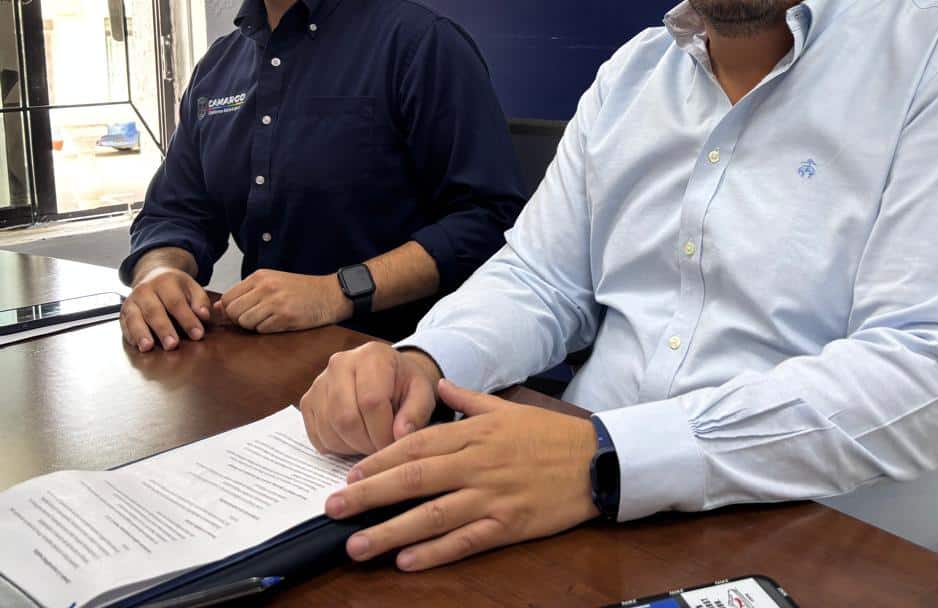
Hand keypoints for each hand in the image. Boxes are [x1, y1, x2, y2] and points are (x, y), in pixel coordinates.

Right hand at [120, 266, 211, 351]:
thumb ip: (200, 301)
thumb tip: (204, 316)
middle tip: (172, 345)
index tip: (197, 334)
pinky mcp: (123, 312)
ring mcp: (131, 301)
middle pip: (154, 311)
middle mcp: (145, 290)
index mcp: (165, 282)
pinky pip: (124, 324)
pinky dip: (130, 335)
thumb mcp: (192, 288)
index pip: (176, 302)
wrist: (152, 275)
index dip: (187, 320)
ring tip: (148, 347)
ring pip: (135, 318)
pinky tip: (137, 345)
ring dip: (141, 334)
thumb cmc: (175, 287)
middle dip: (163, 329)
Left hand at [215, 269, 350, 332]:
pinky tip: (281, 322)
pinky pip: (262, 330)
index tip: (241, 314)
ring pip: (245, 323)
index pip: (227, 299)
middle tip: (256, 319)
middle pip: (233, 312)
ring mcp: (275, 302)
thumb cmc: (302, 290)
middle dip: (240, 320)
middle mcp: (265, 287)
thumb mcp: (272, 282)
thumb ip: (246, 293)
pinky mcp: (285, 317)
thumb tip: (217, 308)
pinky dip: (268, 330)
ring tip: (270, 320)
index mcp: (260, 277)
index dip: (230, 311)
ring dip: (254, 326)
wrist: (331, 294)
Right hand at [300, 342, 440, 454]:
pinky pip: (317, 436)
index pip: (371, 402)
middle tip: (381, 448)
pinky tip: (354, 438)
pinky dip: (337, 446)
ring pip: (330, 430)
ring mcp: (319, 382)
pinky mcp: (307, 401)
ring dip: (352, 446)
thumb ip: (416, 413)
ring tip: (371, 440)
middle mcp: (340, 363)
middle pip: (346, 418)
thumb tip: (400, 435)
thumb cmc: (405, 385)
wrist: (387, 376)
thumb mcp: (422, 393)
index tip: (394, 445)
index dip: (383, 432)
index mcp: (372, 355)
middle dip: (366, 443)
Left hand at [323, 379, 597, 571]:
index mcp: (474, 433)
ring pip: (431, 515)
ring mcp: (491, 495)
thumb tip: (443, 383)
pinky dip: (435, 552)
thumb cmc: (550, 435)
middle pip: (413, 479)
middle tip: (333, 509)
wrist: (596, 459)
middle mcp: (476, 463)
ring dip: (390, 531)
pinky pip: (465, 540)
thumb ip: (470, 398)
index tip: (350, 476)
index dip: (379, 461)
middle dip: (368, 495)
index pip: (415, 445)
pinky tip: (407, 561)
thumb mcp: (508, 408)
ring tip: (356, 545)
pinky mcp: (508, 524)